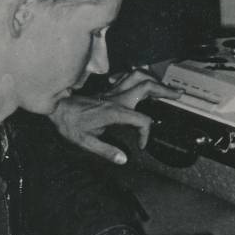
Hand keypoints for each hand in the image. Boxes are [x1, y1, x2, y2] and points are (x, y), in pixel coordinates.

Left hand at [49, 69, 180, 164]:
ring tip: (165, 86)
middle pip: (147, 85)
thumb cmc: (69, 123)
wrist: (56, 107)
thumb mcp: (84, 142)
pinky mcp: (109, 90)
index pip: (143, 120)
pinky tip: (141, 83)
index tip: (141, 145)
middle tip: (178, 94)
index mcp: (114, 112)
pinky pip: (128, 77)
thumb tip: (123, 159)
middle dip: (165, 90)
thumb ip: (106, 151)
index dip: (146, 134)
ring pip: (138, 75)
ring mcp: (113, 92)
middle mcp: (116, 98)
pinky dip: (138, 77)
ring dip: (154, 79)